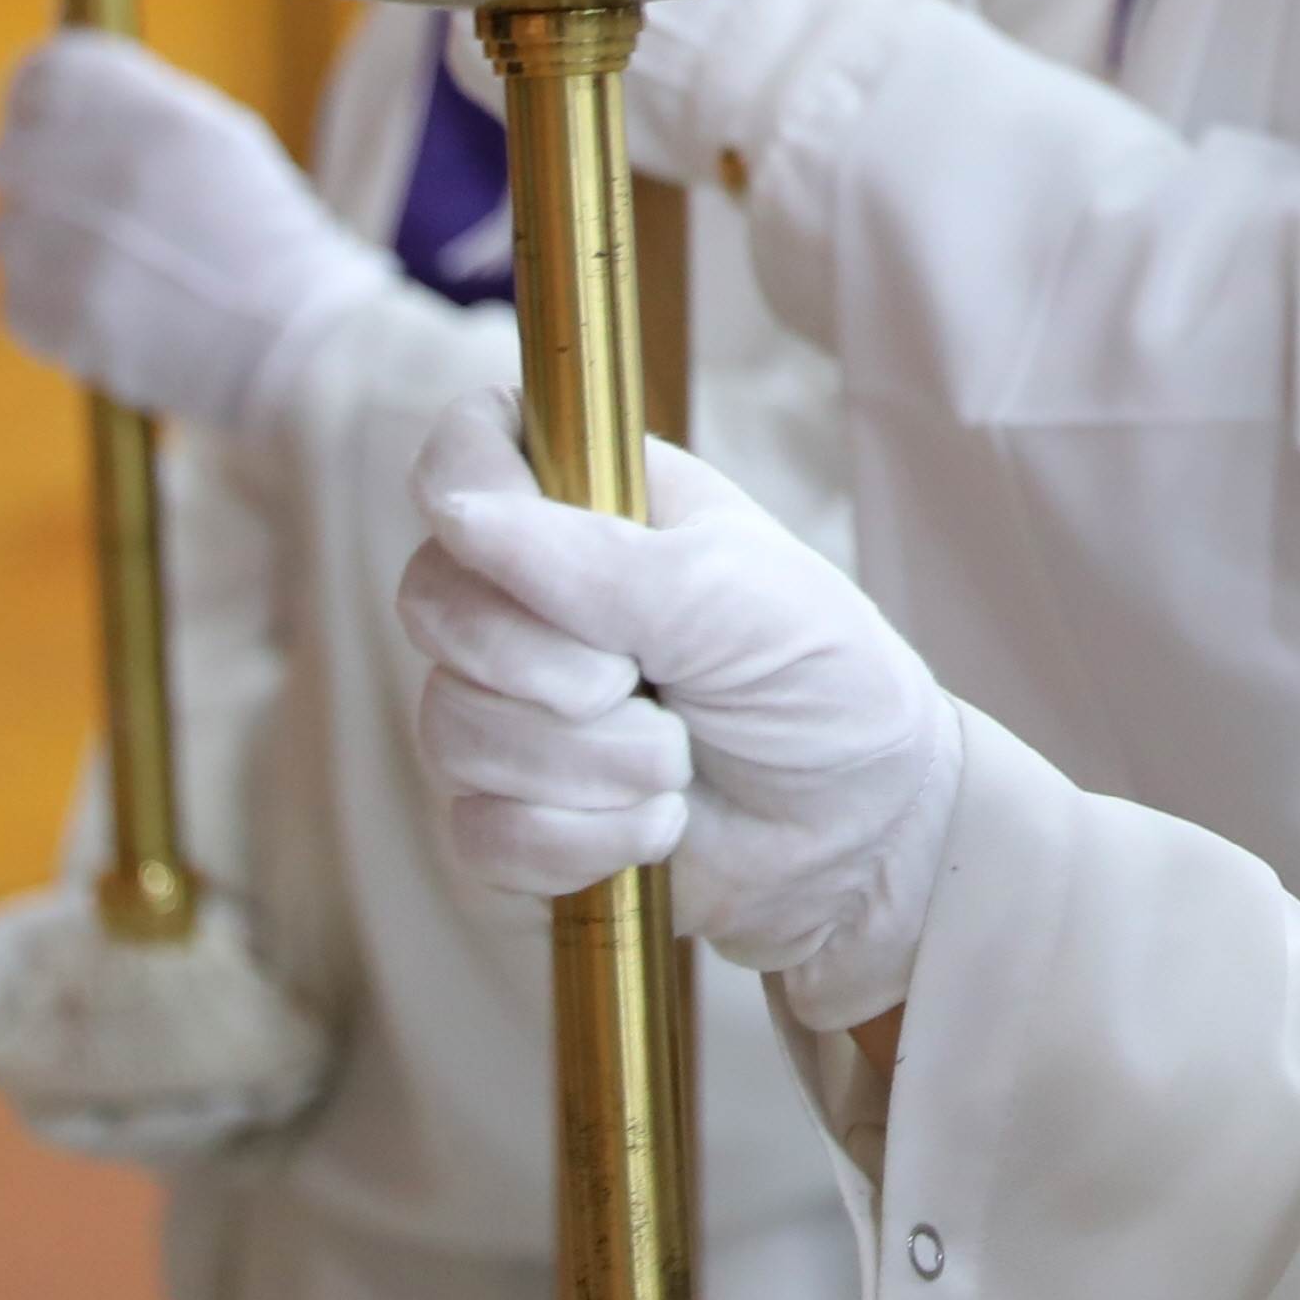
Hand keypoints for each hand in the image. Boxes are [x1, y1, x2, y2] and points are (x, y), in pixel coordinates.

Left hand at [0, 32, 391, 438]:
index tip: (58, 126)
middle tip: (101, 213)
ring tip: (124, 270)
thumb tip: (58, 37)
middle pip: (14, 153)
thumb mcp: (217, 135)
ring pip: (10, 228)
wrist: (299, 348)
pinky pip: (18, 295)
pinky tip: (117, 310)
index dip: (45, 102)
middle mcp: (100, 173)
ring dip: (51, 246)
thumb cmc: (264, 235)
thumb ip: (134, 95)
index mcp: (152, 117)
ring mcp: (67, 250)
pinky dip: (54, 306)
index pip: (42, 74)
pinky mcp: (48, 317)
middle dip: (48, 179)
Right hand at [394, 394, 962, 1031]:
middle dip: (550, 671)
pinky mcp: (513, 815)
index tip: (508, 542)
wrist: (867, 830)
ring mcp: (513, 710)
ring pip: (450, 731)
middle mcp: (533, 599)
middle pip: (433, 606)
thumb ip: (588, 557)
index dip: (462, 492)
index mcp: (589, 507)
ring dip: (589, 767)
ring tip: (678, 762)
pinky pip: (478, 831)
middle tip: (648, 681)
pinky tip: (657, 830)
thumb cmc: (818, 679)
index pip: (464, 457)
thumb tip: (454, 513)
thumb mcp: (726, 593)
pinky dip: (579, 843)